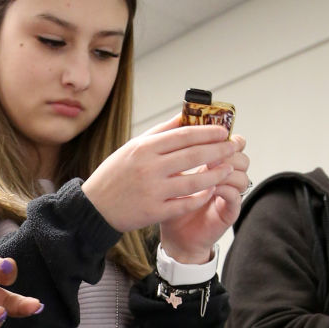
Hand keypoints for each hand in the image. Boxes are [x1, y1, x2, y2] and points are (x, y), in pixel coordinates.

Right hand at [82, 115, 247, 236]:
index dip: (207, 132)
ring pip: (194, 181)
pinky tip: (211, 190)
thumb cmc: (115, 174)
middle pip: (193, 156)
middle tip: (234, 147)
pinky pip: (185, 203)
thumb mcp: (132, 146)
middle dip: (219, 150)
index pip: (184, 135)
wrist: (94, 207)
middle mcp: (149, 168)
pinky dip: (201, 197)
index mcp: (144, 148)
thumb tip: (185, 115)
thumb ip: (160, 132)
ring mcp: (152, 191)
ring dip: (216, 174)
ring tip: (228, 169)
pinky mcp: (154, 212)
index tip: (224, 131)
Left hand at [159, 131, 249, 260]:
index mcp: (214, 162)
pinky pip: (235, 196)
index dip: (223, 135)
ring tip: (211, 167)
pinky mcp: (229, 211)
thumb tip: (178, 118)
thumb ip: (176, 148)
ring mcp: (230, 193)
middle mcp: (225, 176)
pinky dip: (225, 189)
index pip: (228, 141)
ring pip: (242, 174)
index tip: (211, 129)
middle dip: (227, 150)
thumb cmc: (170, 202)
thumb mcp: (169, 172)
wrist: (173, 234)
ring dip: (227, 169)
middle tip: (213, 147)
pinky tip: (211, 187)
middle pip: (240, 154)